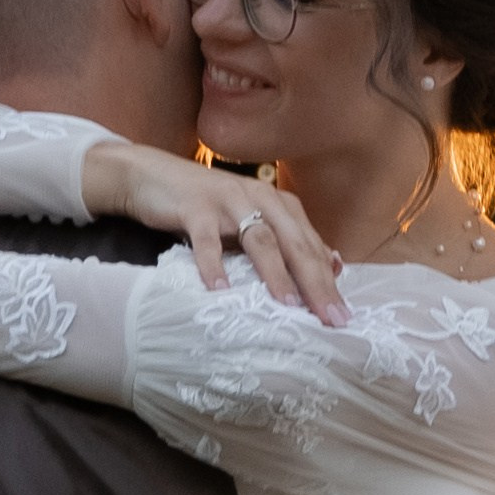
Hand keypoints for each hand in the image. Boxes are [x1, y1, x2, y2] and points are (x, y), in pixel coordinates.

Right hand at [81, 142, 347, 324]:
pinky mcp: (196, 207)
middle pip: (295, 243)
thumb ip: (288, 240)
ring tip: (289, 305)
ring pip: (260, 239)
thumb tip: (332, 266)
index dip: (328, 282)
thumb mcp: (253, 220)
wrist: (152, 176)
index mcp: (279, 203)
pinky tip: (219, 291)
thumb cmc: (207, 207)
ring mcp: (229, 200)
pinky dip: (214, 265)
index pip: (311, 246)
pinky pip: (207, 240)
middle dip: (315, 282)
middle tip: (330, 317)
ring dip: (276, 274)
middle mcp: (261, 197)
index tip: (343, 317)